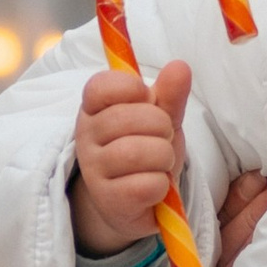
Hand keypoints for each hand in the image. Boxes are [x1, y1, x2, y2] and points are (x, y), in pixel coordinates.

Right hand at [73, 58, 191, 253]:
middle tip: (162, 137)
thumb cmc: (146, 151)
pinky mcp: (108, 200)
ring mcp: (94, 170)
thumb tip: (180, 66)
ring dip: (163, 156)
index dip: (130, 88)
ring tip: (161, 162)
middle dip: (161, 126)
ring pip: (136, 152)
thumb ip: (169, 95)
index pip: (100, 86)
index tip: (146, 96)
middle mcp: (86, 137)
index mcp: (95, 109)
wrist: (136, 201)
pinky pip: (145, 185)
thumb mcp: (161, 119)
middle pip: (128, 118)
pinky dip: (161, 185)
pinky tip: (156, 186)